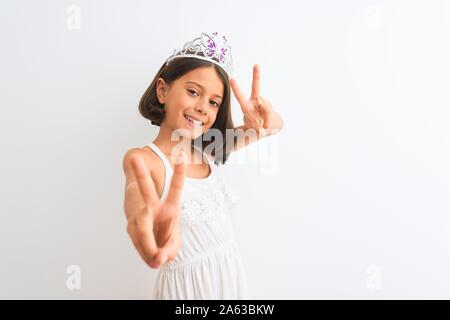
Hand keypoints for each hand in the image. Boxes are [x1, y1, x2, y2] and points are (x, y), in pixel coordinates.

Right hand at [124, 149, 186, 268]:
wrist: (151, 237)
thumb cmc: (166, 234)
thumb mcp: (175, 241)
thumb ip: (171, 249)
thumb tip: (158, 258)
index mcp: (170, 205)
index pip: (176, 187)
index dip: (179, 172)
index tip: (181, 155)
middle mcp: (152, 205)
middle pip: (145, 188)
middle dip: (140, 173)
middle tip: (133, 157)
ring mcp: (139, 215)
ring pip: (140, 229)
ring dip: (149, 248)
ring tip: (157, 262)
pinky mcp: (131, 227)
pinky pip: (139, 243)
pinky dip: (146, 254)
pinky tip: (153, 261)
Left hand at [230, 64, 273, 136]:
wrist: (266, 128)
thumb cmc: (255, 129)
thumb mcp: (253, 132)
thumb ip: (257, 131)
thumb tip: (264, 129)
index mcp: (246, 107)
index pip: (240, 97)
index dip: (236, 88)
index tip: (232, 78)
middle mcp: (254, 101)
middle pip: (256, 87)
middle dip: (256, 76)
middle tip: (256, 65)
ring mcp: (263, 102)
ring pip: (267, 105)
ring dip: (266, 116)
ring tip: (263, 125)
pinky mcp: (269, 105)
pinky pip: (270, 110)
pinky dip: (269, 118)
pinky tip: (267, 123)